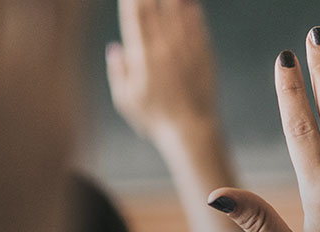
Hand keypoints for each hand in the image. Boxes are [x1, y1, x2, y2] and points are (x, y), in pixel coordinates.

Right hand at [106, 0, 219, 144]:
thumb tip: (115, 47)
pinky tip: (191, 2)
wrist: (192, 130)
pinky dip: (193, 11)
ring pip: (179, 13)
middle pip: (156, 8)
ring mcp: (186, 50)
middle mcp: (165, 48)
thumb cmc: (155, 119)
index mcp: (143, 56)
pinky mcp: (204, 56)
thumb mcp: (126, 100)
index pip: (135, 17)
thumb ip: (118, 72)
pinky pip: (198, 26)